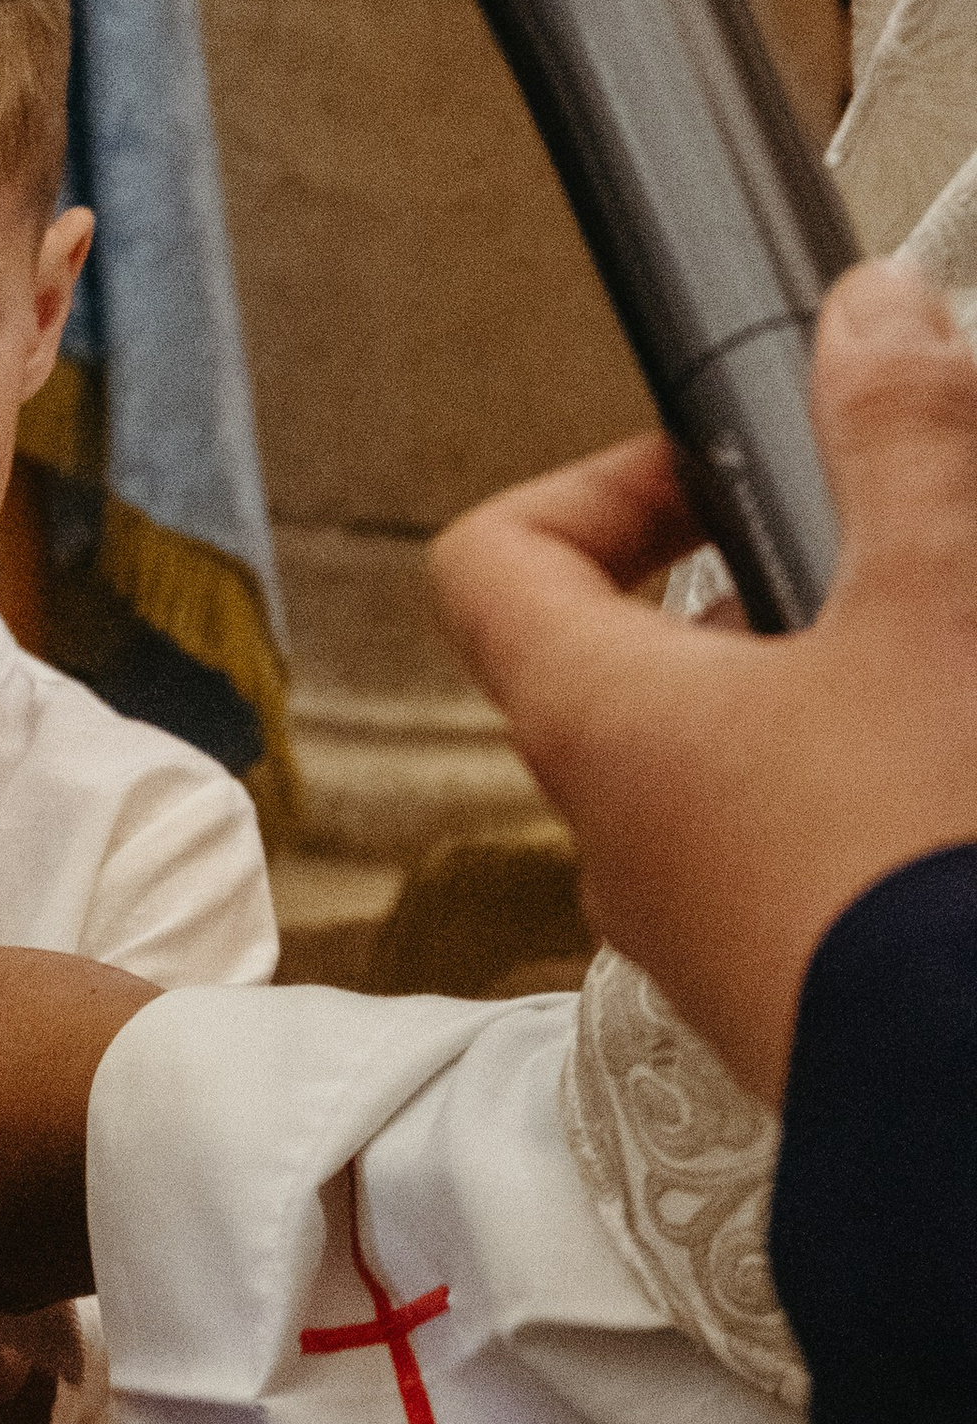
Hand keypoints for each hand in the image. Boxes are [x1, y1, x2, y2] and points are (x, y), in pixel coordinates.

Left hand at [431, 255, 976, 1101]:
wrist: (974, 1107)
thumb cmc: (924, 872)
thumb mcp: (935, 606)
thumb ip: (897, 441)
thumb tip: (868, 316)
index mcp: (597, 720)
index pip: (493, 559)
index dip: (596, 487)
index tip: (720, 472)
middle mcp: (612, 832)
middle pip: (620, 658)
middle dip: (751, 591)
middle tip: (868, 563)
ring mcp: (688, 930)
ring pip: (716, 766)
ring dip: (818, 697)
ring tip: (932, 673)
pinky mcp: (778, 995)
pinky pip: (782, 861)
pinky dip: (852, 803)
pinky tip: (945, 789)